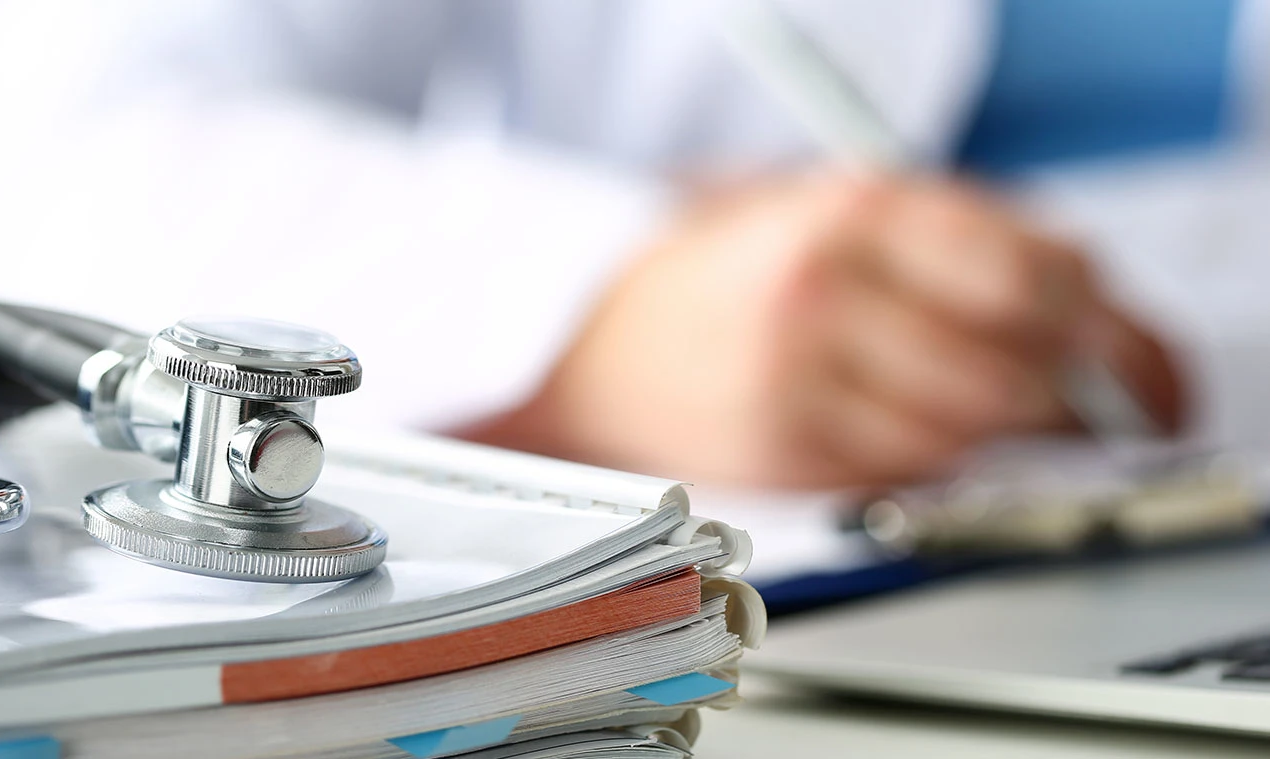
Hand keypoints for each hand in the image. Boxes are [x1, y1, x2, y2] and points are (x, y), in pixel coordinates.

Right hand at [462, 172, 1184, 487]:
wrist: (598, 351)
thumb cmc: (724, 278)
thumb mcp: (830, 211)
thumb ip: (954, 238)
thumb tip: (1083, 301)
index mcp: (842, 214)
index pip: (1023, 272)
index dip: (1099, 316)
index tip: (1126, 339)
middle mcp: (821, 297)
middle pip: (1011, 365)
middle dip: (1080, 390)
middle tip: (1108, 397)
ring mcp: (799, 385)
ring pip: (971, 431)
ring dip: (1017, 430)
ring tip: (1025, 414)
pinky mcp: (787, 458)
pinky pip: (914, 470)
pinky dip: (949, 457)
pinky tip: (940, 432)